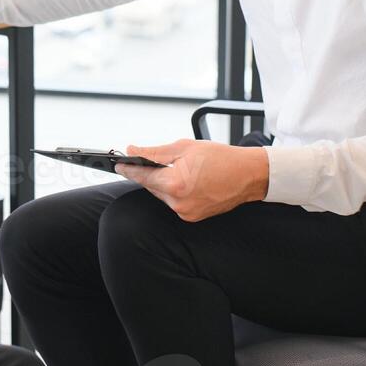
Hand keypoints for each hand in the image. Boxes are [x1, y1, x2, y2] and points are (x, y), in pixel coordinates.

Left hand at [114, 140, 269, 221]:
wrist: (248, 175)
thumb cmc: (220, 158)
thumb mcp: (185, 148)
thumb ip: (155, 151)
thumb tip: (133, 150)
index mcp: (176, 184)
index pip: (143, 176)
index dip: (128, 169)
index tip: (117, 164)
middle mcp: (179, 202)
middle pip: (151, 186)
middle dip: (147, 173)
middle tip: (142, 160)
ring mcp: (186, 212)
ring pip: (162, 195)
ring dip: (161, 182)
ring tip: (171, 168)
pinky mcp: (192, 217)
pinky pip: (173, 202)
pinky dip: (173, 191)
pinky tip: (182, 180)